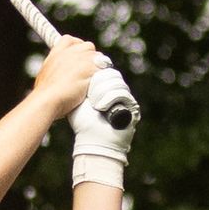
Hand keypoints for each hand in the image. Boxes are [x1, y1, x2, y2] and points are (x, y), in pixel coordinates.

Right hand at [33, 35, 99, 119]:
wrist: (48, 99)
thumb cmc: (44, 93)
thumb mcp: (45, 75)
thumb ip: (55, 70)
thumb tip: (59, 77)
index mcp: (57, 52)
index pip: (70, 40)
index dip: (77, 45)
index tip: (80, 54)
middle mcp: (70, 52)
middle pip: (88, 46)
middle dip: (90, 57)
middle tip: (88, 71)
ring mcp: (82, 59)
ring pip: (99, 57)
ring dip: (98, 68)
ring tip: (91, 81)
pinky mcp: (91, 68)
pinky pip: (104, 69)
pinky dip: (102, 77)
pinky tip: (95, 86)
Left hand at [69, 68, 139, 188]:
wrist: (94, 140)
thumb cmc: (83, 124)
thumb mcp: (78, 101)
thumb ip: (79, 85)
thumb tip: (76, 69)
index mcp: (105, 87)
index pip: (105, 71)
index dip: (96, 75)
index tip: (87, 87)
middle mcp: (116, 91)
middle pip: (112, 74)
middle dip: (98, 85)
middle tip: (90, 98)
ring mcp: (125, 98)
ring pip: (116, 82)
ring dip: (102, 94)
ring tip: (96, 106)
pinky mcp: (132, 106)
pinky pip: (122, 93)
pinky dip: (109, 99)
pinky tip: (101, 108)